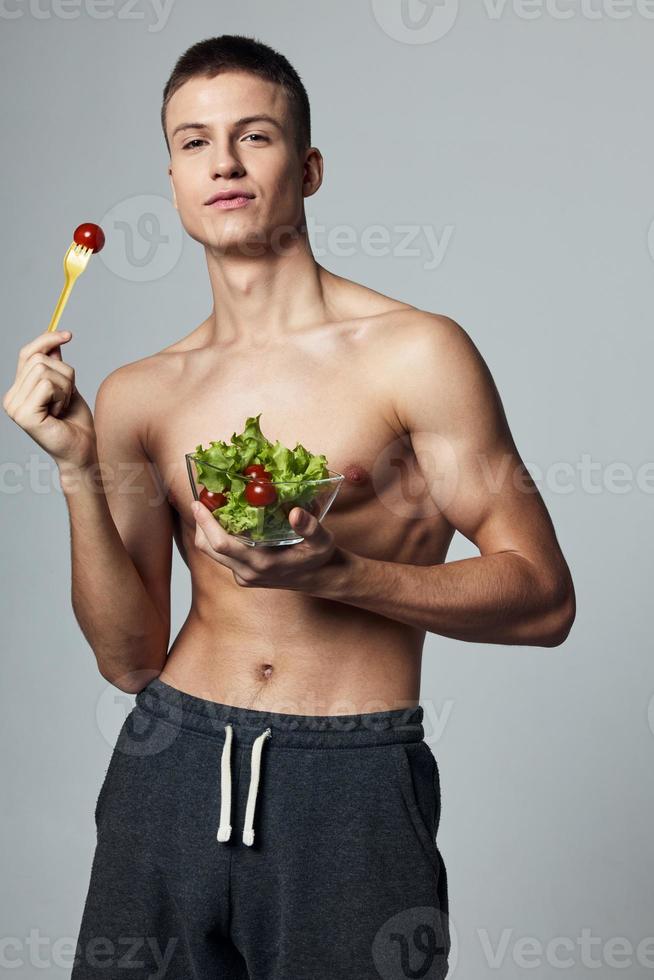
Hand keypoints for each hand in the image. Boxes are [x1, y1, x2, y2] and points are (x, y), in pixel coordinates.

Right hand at [3, 329, 96, 469]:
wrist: (83, 451)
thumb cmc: (76, 424)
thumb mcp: (67, 388)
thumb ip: (56, 367)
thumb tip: (54, 342)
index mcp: (18, 391)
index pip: (28, 353)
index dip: (46, 339)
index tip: (68, 334)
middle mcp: (11, 398)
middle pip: (39, 359)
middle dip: (64, 374)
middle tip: (67, 398)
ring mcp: (15, 407)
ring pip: (45, 370)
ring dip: (65, 387)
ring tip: (64, 406)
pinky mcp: (24, 415)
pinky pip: (48, 385)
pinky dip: (62, 396)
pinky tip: (61, 412)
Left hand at [192, 501, 339, 592]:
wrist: (321, 578)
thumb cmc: (320, 557)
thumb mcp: (322, 540)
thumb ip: (310, 527)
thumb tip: (295, 512)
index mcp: (261, 564)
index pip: (221, 544)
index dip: (206, 524)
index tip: (198, 503)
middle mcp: (247, 572)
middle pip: (208, 549)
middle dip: (200, 525)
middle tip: (200, 501)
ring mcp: (244, 576)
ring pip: (212, 553)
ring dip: (207, 531)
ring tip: (210, 507)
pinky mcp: (243, 575)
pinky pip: (222, 555)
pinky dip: (217, 537)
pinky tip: (225, 520)